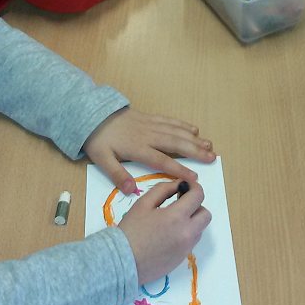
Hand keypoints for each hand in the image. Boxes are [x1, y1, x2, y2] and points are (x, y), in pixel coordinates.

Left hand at [83, 106, 215, 194]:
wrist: (92, 113)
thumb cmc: (97, 139)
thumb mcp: (101, 159)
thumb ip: (117, 174)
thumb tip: (131, 190)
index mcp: (137, 148)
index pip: (162, 160)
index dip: (179, 169)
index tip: (194, 177)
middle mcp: (148, 135)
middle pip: (175, 144)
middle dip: (195, 151)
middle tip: (212, 157)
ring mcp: (150, 125)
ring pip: (176, 132)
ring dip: (193, 139)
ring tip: (209, 145)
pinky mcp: (149, 118)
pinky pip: (169, 121)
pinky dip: (183, 125)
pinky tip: (193, 130)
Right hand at [118, 179, 211, 284]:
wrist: (122, 261)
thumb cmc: (131, 230)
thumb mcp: (144, 203)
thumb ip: (164, 189)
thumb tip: (179, 184)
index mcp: (177, 216)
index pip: (198, 196)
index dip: (194, 187)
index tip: (186, 186)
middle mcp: (187, 233)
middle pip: (205, 214)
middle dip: (196, 206)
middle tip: (181, 204)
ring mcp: (186, 248)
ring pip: (200, 229)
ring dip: (192, 220)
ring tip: (173, 220)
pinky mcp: (182, 258)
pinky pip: (192, 241)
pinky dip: (186, 234)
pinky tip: (169, 234)